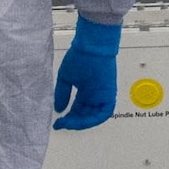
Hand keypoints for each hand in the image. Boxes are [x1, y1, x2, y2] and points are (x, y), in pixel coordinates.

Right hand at [52, 17, 121, 132]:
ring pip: (94, 117)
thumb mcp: (66, 78)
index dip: (68, 119)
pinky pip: (104, 113)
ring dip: (82, 122)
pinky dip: (94, 119)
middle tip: (63, 123)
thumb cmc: (81, 55)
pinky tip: (83, 121)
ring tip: (70, 122)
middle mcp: (94, 95)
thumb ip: (62, 94)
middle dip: (73, 122)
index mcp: (85, 91)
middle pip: (85, 116)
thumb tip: (59, 109)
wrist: (92, 44)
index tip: (58, 123)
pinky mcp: (109, 94)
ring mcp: (102, 95)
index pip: (77, 110)